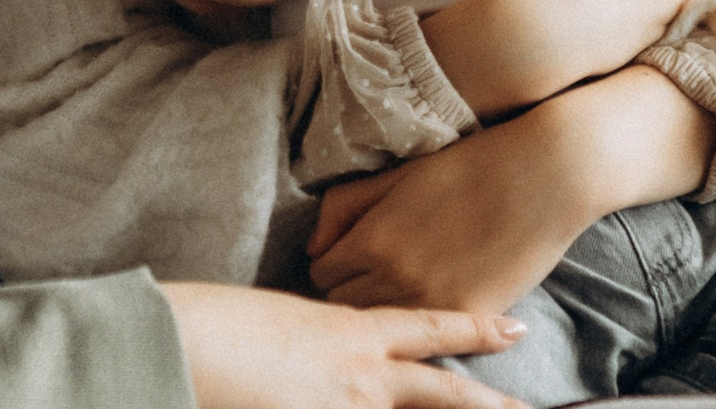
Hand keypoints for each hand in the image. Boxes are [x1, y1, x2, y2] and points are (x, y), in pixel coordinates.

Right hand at [161, 282, 524, 408]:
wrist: (184, 341)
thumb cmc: (221, 319)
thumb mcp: (287, 316)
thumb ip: (326, 333)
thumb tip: (339, 343)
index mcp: (352, 329)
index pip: (431, 327)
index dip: (476, 328)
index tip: (514, 329)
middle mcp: (361, 373)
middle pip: (442, 391)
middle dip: (490, 403)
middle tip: (531, 408)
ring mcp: (346, 406)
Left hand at [306, 68, 714, 314]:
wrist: (545, 176)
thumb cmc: (470, 165)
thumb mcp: (398, 174)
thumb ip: (345, 206)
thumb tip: (313, 247)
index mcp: (372, 238)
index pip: (321, 272)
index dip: (332, 263)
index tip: (348, 255)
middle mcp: (395, 277)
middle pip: (344, 306)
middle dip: (349, 289)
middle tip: (370, 273)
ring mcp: (434, 302)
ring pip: (380, 326)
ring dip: (382, 308)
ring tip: (399, 285)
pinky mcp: (470, 316)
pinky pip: (426, 335)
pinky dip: (421, 321)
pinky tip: (430, 296)